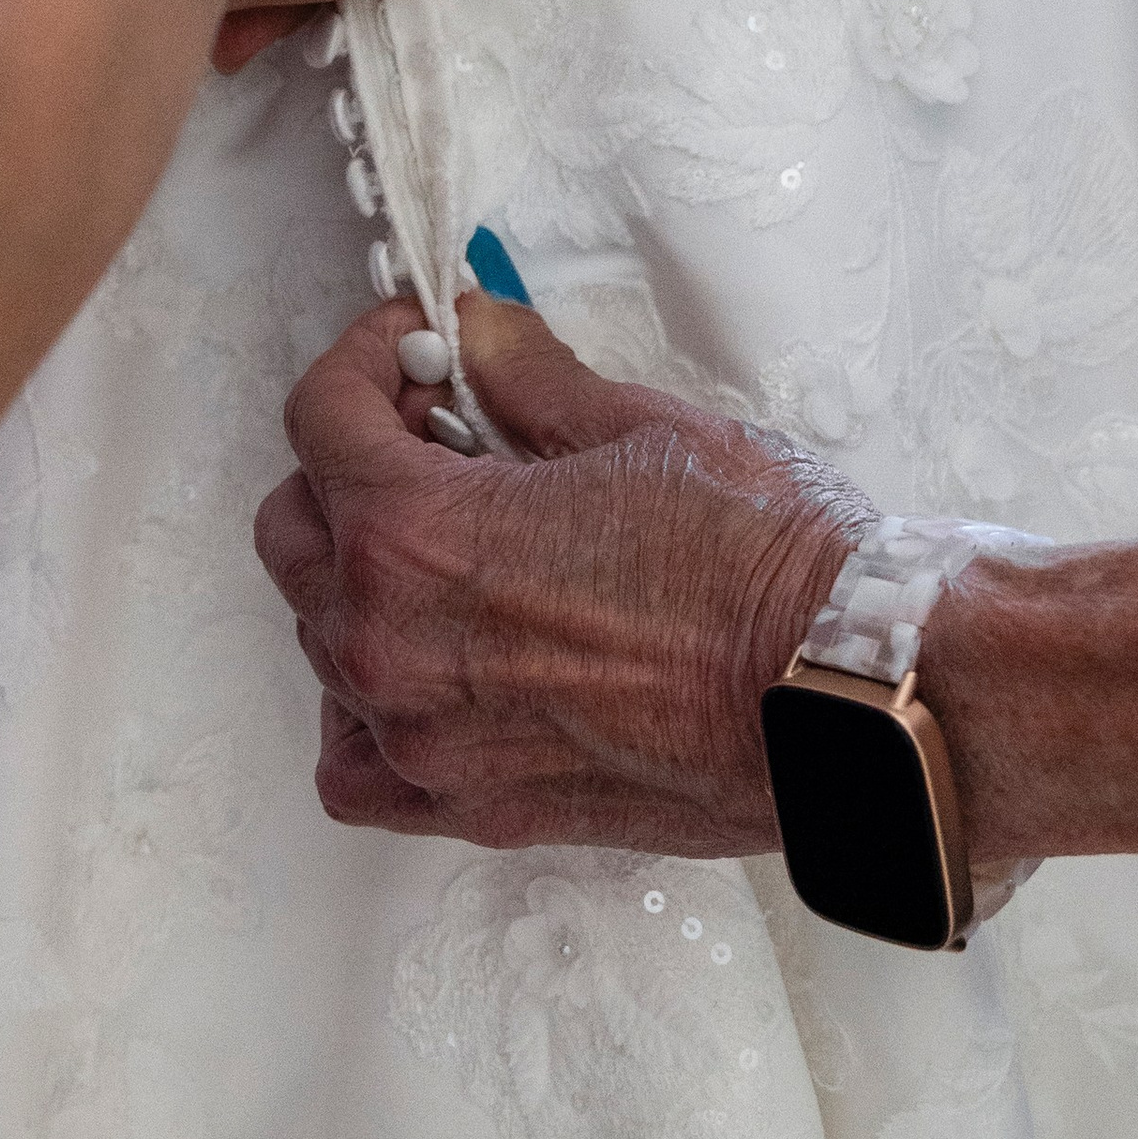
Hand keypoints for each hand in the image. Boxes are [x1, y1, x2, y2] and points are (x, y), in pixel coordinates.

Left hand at [254, 294, 871, 853]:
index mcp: (418, 534)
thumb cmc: (758, 562)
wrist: (840, 694)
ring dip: (362, 575)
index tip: (412, 346)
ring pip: (322, 639)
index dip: (362, 360)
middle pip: (297, 529)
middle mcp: (393, 645)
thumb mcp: (636, 426)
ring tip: (458, 541)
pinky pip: (361, 764)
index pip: (320, 418)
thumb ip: (526, 377)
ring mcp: (426, 740)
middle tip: (440, 429)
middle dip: (353, 461)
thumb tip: (478, 331)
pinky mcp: (475, 807)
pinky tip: (431, 663)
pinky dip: (365, 712)